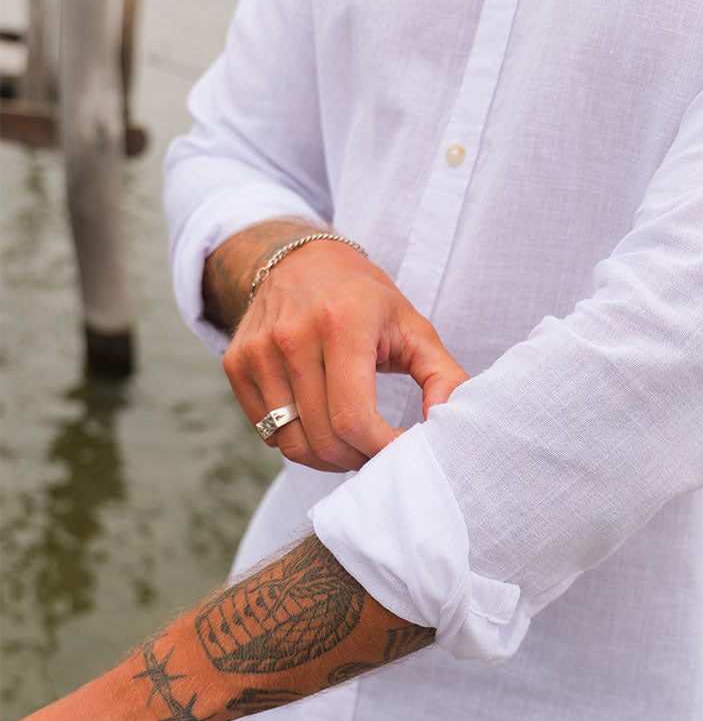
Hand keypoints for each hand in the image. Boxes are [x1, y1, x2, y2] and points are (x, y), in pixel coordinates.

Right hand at [222, 239, 468, 471]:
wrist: (300, 261)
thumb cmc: (366, 300)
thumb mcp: (414, 326)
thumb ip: (443, 377)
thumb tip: (447, 424)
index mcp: (342, 323)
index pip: (355, 419)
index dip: (382, 449)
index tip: (402, 451)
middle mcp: (293, 336)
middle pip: (325, 438)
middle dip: (359, 459)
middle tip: (378, 452)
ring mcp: (258, 352)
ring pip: (293, 444)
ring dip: (329, 459)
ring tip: (353, 444)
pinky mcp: (237, 364)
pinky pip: (269, 433)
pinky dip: (299, 443)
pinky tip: (321, 427)